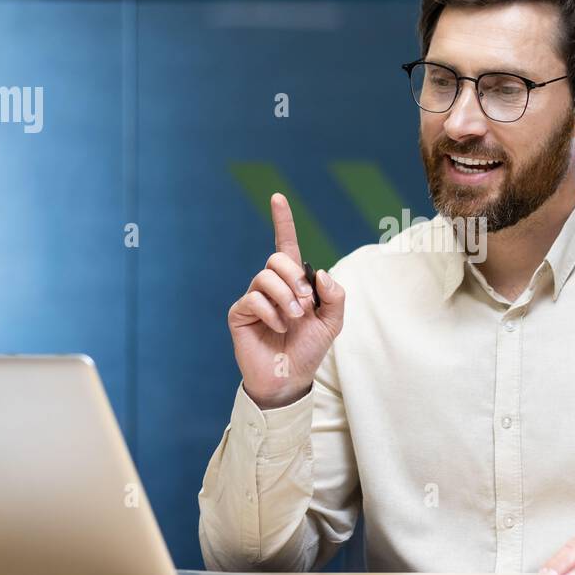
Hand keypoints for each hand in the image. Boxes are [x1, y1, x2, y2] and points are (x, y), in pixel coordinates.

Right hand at [228, 193, 344, 409]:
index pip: (287, 245)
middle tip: (305, 303)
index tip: (277, 197)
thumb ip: (335, 295)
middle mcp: (272, 286)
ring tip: (294, 319)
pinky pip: (253, 298)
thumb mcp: (333, 321)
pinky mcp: (240, 313)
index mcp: (294, 282)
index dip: (282, 221)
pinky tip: (278, 328)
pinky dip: (271, 312)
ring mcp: (254, 298)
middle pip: (277, 259)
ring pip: (265, 277)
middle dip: (295, 278)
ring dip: (286, 297)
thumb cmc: (309, 349)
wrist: (290, 377)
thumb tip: (318, 272)